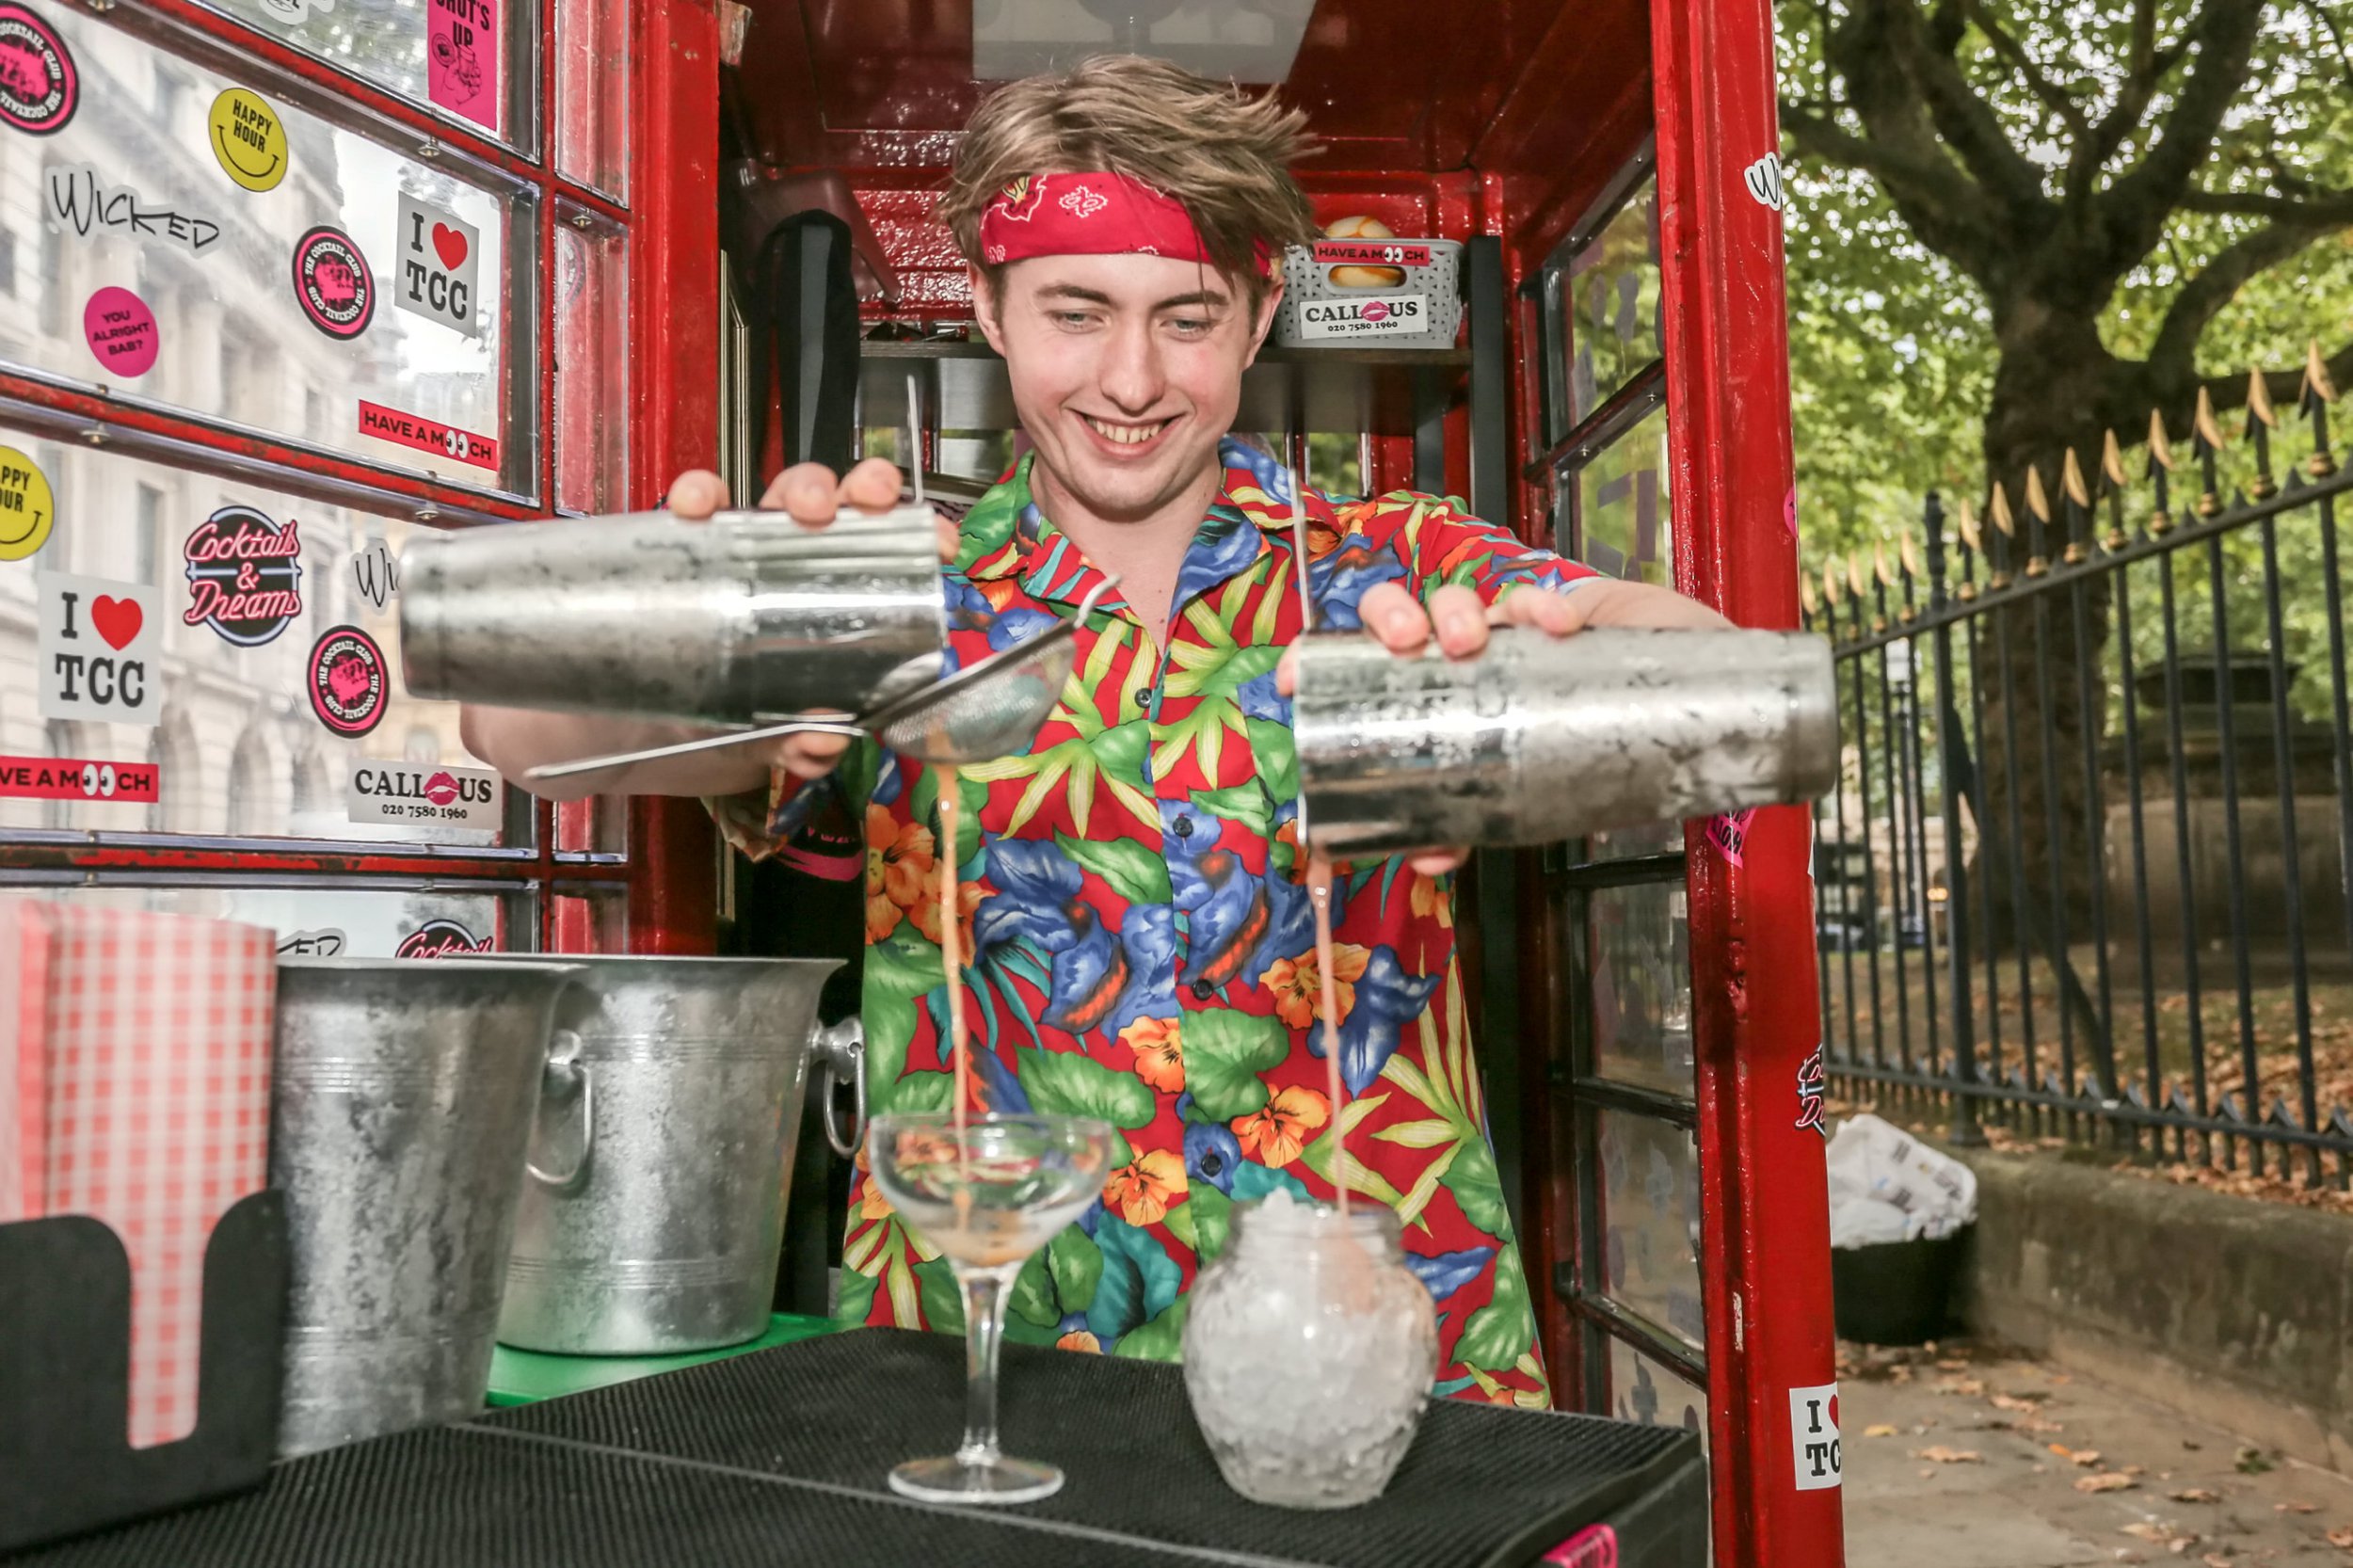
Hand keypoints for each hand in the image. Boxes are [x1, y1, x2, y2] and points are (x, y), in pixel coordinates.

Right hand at [662, 460, 962, 782]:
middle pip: (847, 502)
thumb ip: (807, 742)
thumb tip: (823, 743)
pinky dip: (699, 494)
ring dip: (800, 486)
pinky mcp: (695, 540)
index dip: (917, 532)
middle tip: (869, 507)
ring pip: (783, 491)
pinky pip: (698, 504)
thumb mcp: (785, 733)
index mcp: (841, 586)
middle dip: (863, 489)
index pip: (887, 545)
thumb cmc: (755, 708)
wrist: (679, 718)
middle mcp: (804, 553)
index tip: (941, 543)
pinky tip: (697, 509)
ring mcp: (753, 541)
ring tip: (804, 510)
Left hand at [1272, 583, 1595, 874]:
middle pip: (1392, 608)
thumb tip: (1428, 860)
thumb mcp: (1486, 798)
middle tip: (1406, 643)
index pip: (1345, 659)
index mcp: (1406, 686)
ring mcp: (1488, 630)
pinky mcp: (1541, 619)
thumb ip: (1454, 827)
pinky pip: (1531, 602)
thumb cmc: (1531, 754)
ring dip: (1454, 610)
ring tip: (1468, 641)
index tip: (1293, 682)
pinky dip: (1538, 607)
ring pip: (1454, 597)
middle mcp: (1438, 651)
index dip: (1310, 660)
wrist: (1622, 720)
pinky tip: (1555, 626)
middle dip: (1390, 614)